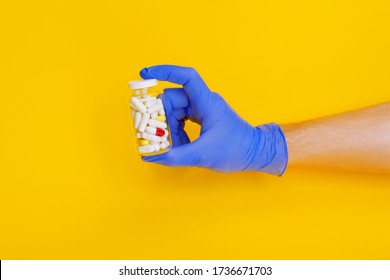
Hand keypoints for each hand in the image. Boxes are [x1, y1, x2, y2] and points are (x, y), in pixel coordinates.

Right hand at [140, 65, 287, 174]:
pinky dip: (176, 132)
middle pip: (172, 99)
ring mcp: (202, 108)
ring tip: (174, 146)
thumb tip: (151, 156)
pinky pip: (180, 119)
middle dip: (162, 118)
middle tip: (158, 137)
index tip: (145, 73)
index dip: (165, 71)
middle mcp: (203, 101)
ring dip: (169, 129)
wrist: (255, 152)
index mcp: (207, 102)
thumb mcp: (203, 155)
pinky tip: (180, 145)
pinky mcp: (201, 117)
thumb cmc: (236, 150)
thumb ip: (176, 156)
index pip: (186, 76)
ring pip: (174, 111)